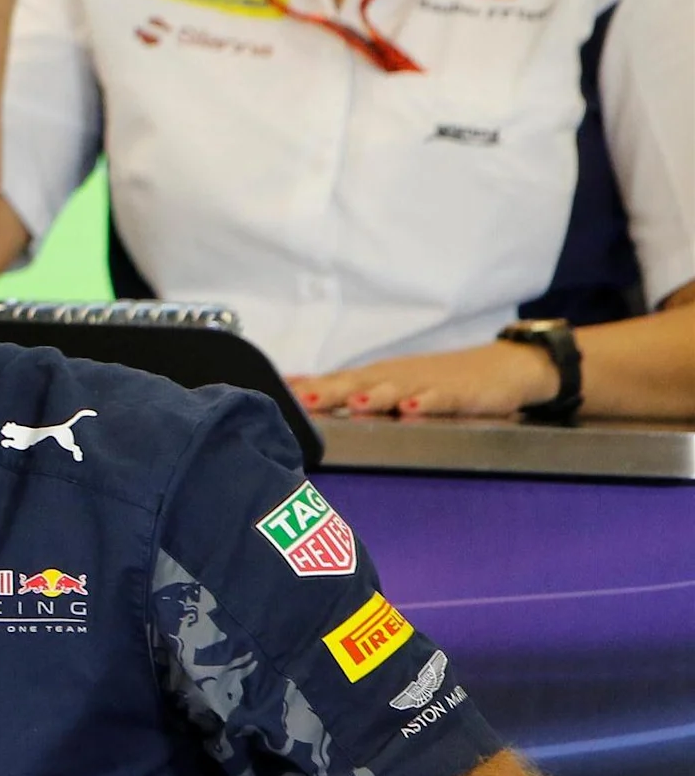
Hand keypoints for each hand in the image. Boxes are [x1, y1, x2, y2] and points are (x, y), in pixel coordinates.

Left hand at [293, 339, 559, 419]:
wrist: (503, 367)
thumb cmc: (436, 380)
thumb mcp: (390, 384)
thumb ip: (348, 389)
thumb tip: (298, 390)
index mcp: (376, 378)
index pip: (333, 381)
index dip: (305, 389)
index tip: (273, 393)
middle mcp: (395, 378)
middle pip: (357, 384)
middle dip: (330, 391)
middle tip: (304, 399)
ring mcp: (427, 384)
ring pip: (396, 389)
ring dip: (374, 396)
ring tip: (354, 403)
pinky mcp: (461, 394)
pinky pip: (442, 399)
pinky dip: (427, 403)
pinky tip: (413, 408)